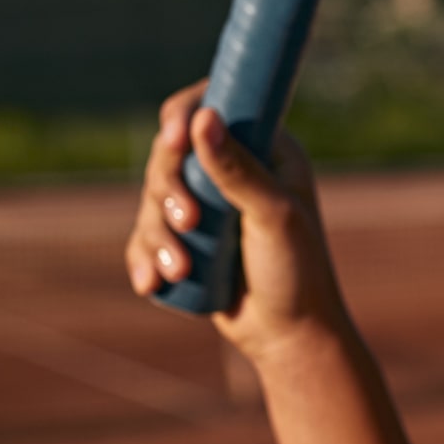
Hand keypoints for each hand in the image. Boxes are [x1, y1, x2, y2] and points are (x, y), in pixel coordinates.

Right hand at [126, 80, 351, 367]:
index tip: (171, 139)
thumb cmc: (297, 273)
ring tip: (181, 268)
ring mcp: (208, 206)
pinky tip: (153, 282)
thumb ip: (239, 170)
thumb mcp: (274, 217)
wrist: (291, 335)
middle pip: (170, 155)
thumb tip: (203, 119)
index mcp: (267, 150)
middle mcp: (235, 171)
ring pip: (153, 199)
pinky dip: (146, 258)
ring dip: (158, 233)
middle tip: (188, 221)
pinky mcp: (187, 240)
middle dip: (168, 190)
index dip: (182, 115)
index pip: (214, 108)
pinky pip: (146, 237)